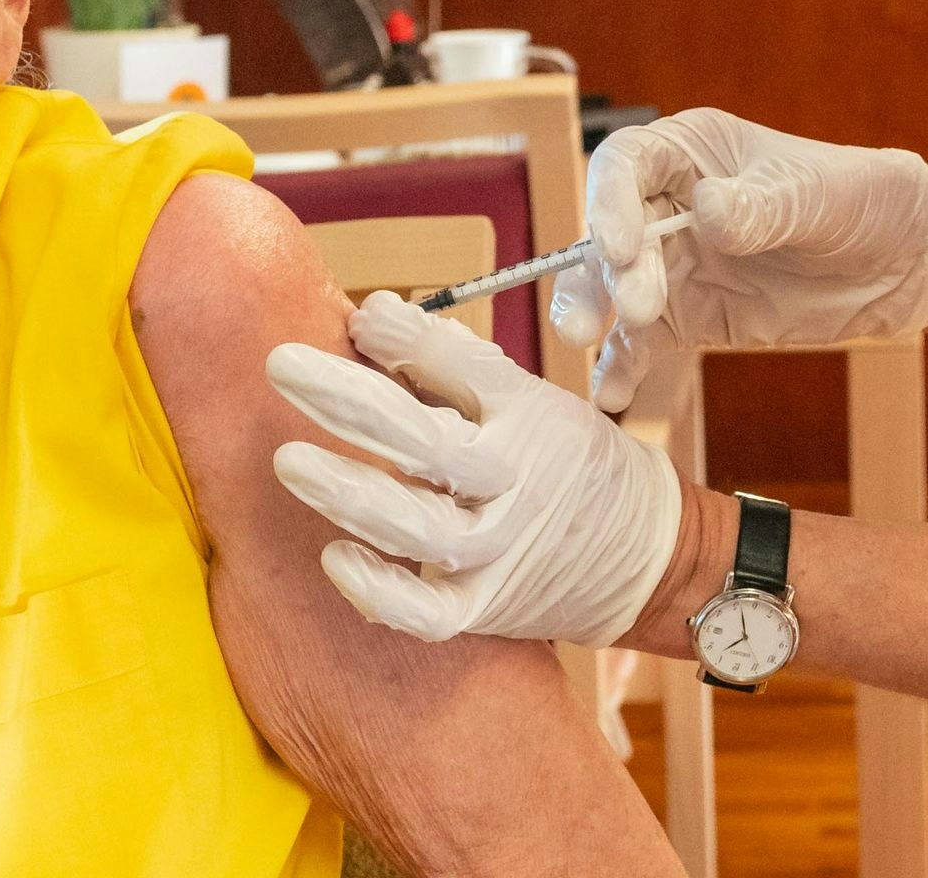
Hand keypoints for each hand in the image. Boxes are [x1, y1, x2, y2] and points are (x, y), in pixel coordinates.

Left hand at [267, 292, 681, 645]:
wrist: (648, 557)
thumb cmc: (568, 462)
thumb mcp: (531, 401)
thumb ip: (450, 365)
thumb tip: (368, 316)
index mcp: (532, 417)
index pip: (466, 370)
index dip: (407, 340)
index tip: (355, 316)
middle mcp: (518, 483)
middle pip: (427, 443)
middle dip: (348, 401)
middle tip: (280, 364)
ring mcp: (502, 551)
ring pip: (420, 529)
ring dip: (350, 493)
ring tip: (287, 459)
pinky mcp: (486, 607)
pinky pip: (427, 612)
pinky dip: (380, 591)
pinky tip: (334, 557)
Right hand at [549, 108, 927, 408]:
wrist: (901, 260)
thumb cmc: (862, 198)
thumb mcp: (820, 195)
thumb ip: (764, 206)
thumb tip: (706, 212)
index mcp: (693, 151)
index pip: (627, 164)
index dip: (611, 202)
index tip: (623, 247)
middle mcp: (666, 204)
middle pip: (608, 230)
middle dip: (609, 269)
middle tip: (640, 306)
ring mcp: (672, 264)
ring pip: (608, 287)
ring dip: (593, 311)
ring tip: (591, 343)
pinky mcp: (687, 318)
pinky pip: (638, 343)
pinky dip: (618, 368)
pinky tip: (609, 395)